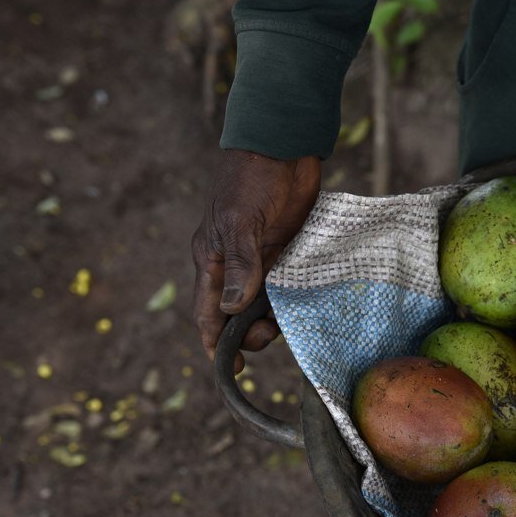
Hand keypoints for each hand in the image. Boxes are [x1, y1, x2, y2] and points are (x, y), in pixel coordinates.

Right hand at [190, 150, 320, 372]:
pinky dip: (294, 301)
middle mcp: (233, 264)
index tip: (233, 369)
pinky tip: (308, 310)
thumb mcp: (241, 221)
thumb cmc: (253, 179)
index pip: (207, 312)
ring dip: (275, 319)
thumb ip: (240, 265)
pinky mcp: (287, 252)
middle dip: (251, 333)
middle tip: (273, 335)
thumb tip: (231, 308)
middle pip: (237, 315)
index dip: (216, 342)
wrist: (285, 147)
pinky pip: (287, 287)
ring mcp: (261, 259)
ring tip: (289, 324)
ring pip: (264, 305)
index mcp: (211, 259)